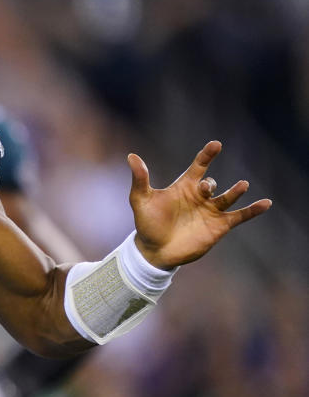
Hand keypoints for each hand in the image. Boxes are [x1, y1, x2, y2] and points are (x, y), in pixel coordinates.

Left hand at [128, 140, 271, 269]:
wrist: (154, 251)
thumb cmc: (146, 224)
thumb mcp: (140, 200)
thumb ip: (140, 179)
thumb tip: (131, 157)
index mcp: (184, 187)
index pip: (199, 166)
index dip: (207, 155)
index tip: (216, 145)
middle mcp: (200, 197)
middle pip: (212, 184)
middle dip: (211, 185)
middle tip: (205, 188)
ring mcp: (211, 211)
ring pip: (228, 197)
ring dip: (235, 191)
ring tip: (242, 185)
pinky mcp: (220, 226)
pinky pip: (240, 216)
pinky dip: (253, 210)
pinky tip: (266, 203)